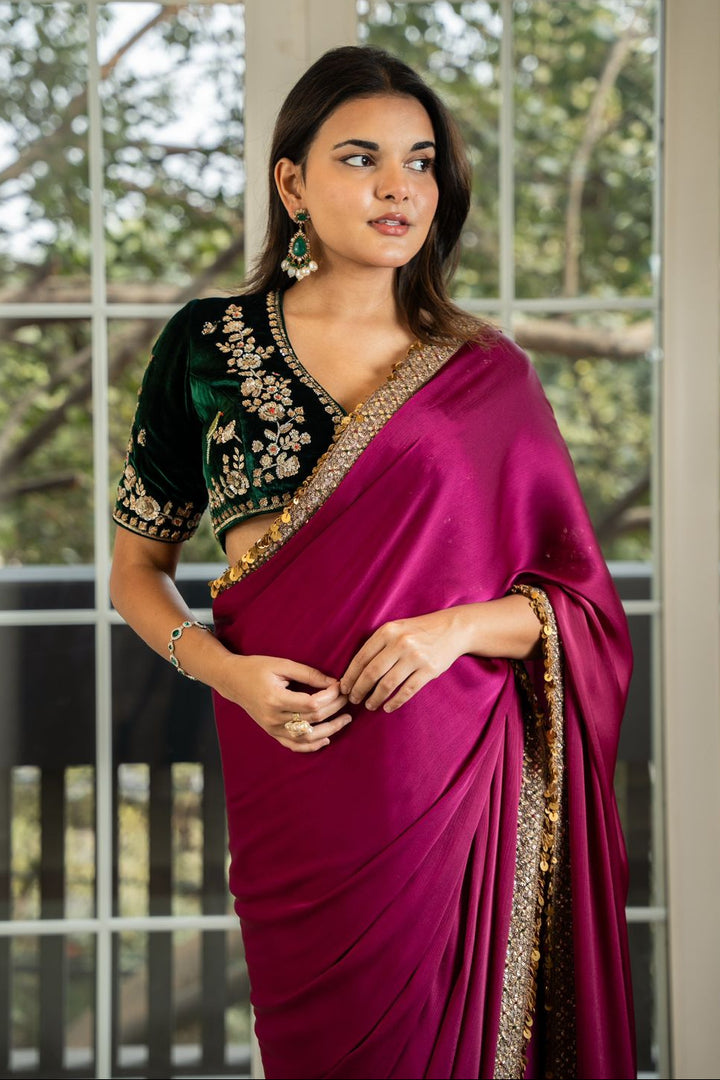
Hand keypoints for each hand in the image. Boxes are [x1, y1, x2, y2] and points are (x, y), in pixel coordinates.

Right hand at [217, 654, 351, 752]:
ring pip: (306, 737)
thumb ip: (308, 673)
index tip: (339, 686)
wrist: (232, 680)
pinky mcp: (271, 732)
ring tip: (345, 719)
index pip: (311, 703)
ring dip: (330, 730)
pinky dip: (311, 746)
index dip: (330, 696)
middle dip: (334, 709)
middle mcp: (273, 717)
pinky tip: (326, 739)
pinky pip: (294, 745)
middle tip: (347, 698)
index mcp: (275, 698)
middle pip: (312, 719)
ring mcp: (272, 728)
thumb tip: (334, 682)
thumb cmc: (256, 668)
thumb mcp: (282, 664)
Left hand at [339, 610, 468, 712]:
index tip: (344, 688)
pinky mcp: (429, 670)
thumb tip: (355, 670)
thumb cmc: (419, 630)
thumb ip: (378, 644)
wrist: (452, 628)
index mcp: (388, 631)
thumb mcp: (396, 628)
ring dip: (375, 698)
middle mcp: (400, 643)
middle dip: (359, 690)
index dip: (350, 676)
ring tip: (369, 705)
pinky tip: (388, 707)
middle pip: (372, 673)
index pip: (361, 657)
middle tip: (353, 700)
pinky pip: (407, 691)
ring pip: (387, 684)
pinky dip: (394, 702)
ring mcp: (416, 657)